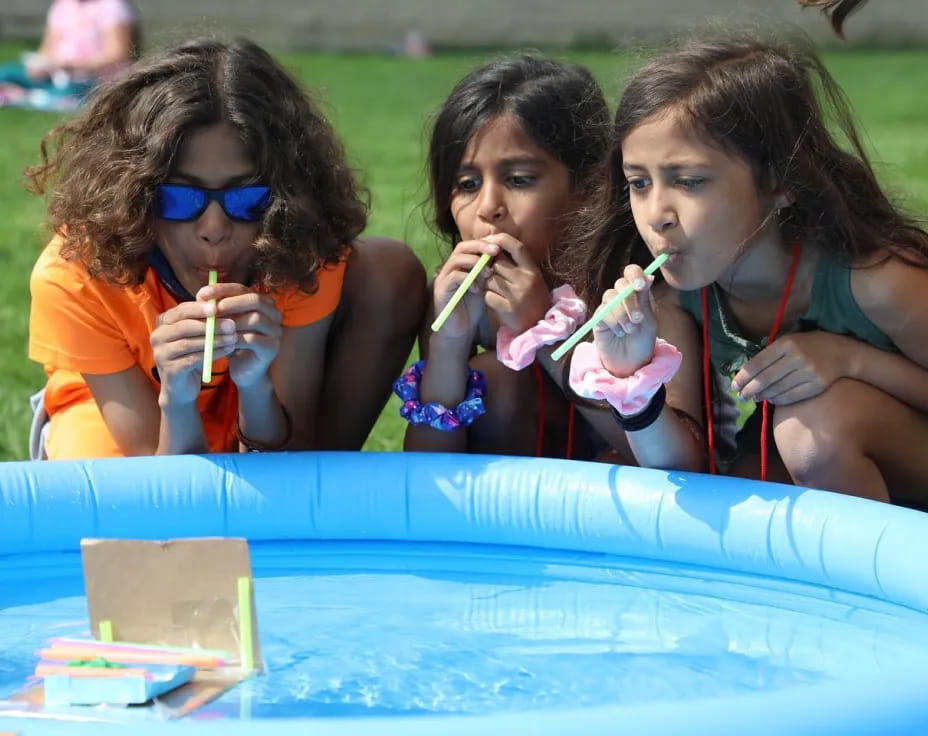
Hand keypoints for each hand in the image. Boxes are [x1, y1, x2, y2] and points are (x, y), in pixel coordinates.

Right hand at [151, 299, 235, 405]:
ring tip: (233, 338)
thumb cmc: (192, 355)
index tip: (219, 307)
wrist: (182, 387)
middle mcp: (157, 336)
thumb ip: (204, 320)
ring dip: (214, 340)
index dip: (200, 308)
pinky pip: (193, 359)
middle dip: (210, 324)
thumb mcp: (196, 335)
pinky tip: (227, 350)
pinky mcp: (169, 369)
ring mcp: (161, 353)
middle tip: (231, 325)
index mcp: (163, 322)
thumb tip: (222, 302)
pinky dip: (212, 353)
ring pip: (190, 343)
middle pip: (185, 326)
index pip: (182, 310)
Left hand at [198, 283, 282, 389]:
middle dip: (231, 303)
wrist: (244, 368)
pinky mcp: (272, 347)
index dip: (222, 289)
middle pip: (255, 300)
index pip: (242, 289)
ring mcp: (275, 330)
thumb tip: (201, 296)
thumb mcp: (224, 321)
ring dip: (232, 322)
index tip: (201, 294)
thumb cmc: (233, 341)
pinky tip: (222, 341)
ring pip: (256, 319)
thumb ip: (217, 308)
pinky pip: (254, 339)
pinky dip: (236, 339)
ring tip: (214, 326)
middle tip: (212, 309)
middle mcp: (274, 313)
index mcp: (262, 302)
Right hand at [432, 239, 498, 340]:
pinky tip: (478, 289)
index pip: (469, 245)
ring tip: (488, 272)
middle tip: (496, 251)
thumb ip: (488, 272)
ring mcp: (443, 278)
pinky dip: (467, 279)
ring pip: (456, 260)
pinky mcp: (441, 290)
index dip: (484, 243)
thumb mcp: (484, 286)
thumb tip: (502, 256)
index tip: (500, 247)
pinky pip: (453, 277)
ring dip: (474, 263)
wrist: (459, 329)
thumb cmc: (472, 308)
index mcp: (460, 265)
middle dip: (480, 247)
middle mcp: (449, 268)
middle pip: (461, 248)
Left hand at [483, 233, 551, 333]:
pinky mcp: (508, 309)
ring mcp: (517, 295)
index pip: (516, 246)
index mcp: (532, 270)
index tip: (490, 241)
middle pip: (497, 264)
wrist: (539, 326)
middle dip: (490, 268)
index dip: (500, 240)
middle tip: (489, 274)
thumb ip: (516, 265)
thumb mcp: (531, 278)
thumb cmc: (532, 300)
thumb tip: (494, 248)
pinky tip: (494, 300)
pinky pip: (488, 295)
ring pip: (490, 279)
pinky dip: (487, 297)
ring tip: (494, 289)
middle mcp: (526, 280)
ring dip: (486, 283)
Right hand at [591, 263, 657, 376]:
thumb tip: (649, 276)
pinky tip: (620, 333)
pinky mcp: (599, 317)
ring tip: (630, 330)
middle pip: (620, 283)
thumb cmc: (642, 342)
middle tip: (638, 318)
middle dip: (630, 301)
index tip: (640, 285)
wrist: (630, 363)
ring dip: (622, 314)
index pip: (632, 273)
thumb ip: (645, 300)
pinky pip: (603, 311)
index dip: (635, 274)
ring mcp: (609, 306)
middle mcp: (622, 297)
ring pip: (611, 297)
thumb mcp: (649, 321)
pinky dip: (613, 322)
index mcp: (638, 294)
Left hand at [732, 331, 854, 404]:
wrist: (844, 352)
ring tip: (755, 397)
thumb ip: (771, 353)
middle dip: (749, 389)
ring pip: (777, 389)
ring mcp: (808, 372)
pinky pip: (791, 397)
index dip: (743, 377)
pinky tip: (771, 399)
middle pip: (765, 379)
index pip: (758, 363)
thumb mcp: (790, 340)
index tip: (734, 385)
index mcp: (786, 343)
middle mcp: (797, 356)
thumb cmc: (810, 345)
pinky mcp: (817, 385)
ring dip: (762, 396)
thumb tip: (747, 373)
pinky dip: (778, 400)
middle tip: (741, 396)